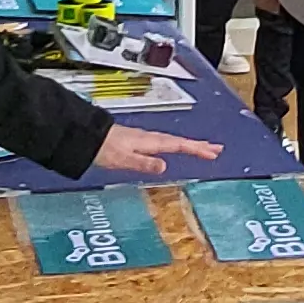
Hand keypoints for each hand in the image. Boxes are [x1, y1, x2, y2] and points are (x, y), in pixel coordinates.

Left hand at [93, 125, 218, 175]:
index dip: (196, 149)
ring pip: (173, 141)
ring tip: (203, 148)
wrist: (87, 137)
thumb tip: (164, 166)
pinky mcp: (139, 141)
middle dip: (198, 145)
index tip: (212, 153)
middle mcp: (149, 138)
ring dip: (189, 144)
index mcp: (149, 142)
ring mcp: (144, 138)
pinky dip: (176, 144)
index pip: (178, 145)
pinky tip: (175, 148)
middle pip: (179, 141)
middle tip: (216, 149)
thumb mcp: (124, 159)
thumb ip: (143, 163)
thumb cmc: (103, 149)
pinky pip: (164, 142)